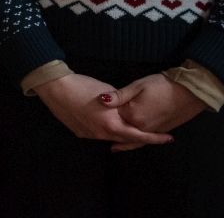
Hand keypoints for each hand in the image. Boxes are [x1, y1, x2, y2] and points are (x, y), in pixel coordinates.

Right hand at [33, 73, 174, 151]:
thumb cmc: (83, 86)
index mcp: (111, 124)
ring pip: (111, 137)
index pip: (138, 135)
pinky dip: (107, 130)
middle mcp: (101, 134)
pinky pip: (98, 134)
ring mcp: (89, 135)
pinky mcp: (79, 132)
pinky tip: (107, 122)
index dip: (154, 138)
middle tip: (153, 132)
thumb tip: (129, 108)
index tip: (169, 138)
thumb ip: (122, 104)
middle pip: (125, 139)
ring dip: (122, 133)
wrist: (55, 87)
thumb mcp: (107, 91)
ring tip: (131, 126)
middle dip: (139, 136)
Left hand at [103, 74, 206, 150]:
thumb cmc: (162, 85)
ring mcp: (152, 131)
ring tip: (114, 148)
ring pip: (133, 140)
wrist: (189, 92)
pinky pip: (145, 141)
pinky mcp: (161, 131)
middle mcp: (141, 127)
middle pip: (121, 131)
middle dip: (110, 132)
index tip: (95, 111)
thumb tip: (101, 100)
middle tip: (97, 133)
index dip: (105, 114)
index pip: (113, 117)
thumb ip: (119, 95)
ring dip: (123, 143)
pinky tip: (134, 144)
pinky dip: (137, 144)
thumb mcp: (138, 86)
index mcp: (132, 115)